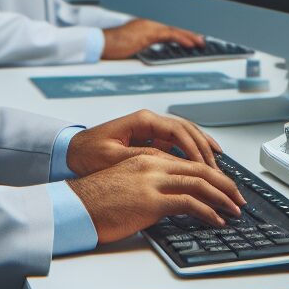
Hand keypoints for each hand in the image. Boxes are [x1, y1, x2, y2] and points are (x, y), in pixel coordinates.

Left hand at [66, 109, 221, 174]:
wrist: (71, 151)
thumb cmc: (87, 153)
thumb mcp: (113, 158)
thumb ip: (141, 158)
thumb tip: (168, 163)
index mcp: (142, 120)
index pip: (177, 131)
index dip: (193, 148)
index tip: (204, 166)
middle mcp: (150, 120)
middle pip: (186, 130)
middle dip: (203, 148)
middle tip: (216, 168)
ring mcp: (152, 128)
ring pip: (185, 134)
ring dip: (201, 147)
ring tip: (217, 162)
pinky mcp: (151, 138)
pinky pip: (177, 142)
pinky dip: (192, 150)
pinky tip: (202, 160)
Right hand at [69, 154, 245, 243]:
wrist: (74, 207)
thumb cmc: (96, 200)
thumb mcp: (127, 182)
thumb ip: (150, 182)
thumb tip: (170, 197)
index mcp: (149, 158)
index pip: (189, 162)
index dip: (211, 174)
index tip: (225, 186)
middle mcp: (154, 164)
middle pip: (200, 169)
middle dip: (224, 184)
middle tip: (238, 197)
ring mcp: (153, 181)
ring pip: (200, 183)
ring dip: (222, 197)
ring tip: (234, 209)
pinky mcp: (151, 200)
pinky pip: (189, 203)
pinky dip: (208, 211)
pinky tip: (216, 220)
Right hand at [101, 18, 204, 59]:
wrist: (104, 43)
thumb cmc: (115, 44)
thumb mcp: (135, 40)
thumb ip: (147, 39)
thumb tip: (157, 43)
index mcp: (148, 22)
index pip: (170, 25)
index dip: (183, 30)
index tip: (193, 35)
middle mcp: (151, 21)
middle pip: (175, 25)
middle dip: (189, 32)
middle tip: (201, 38)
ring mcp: (150, 25)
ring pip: (176, 29)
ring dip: (190, 36)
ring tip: (200, 42)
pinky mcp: (149, 33)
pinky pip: (170, 35)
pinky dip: (182, 39)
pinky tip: (189, 44)